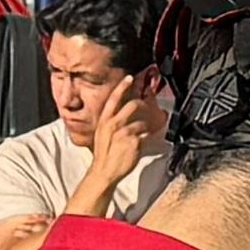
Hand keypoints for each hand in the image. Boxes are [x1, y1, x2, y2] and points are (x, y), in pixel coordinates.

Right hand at [76, 71, 164, 187]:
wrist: (104, 171)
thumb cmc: (103, 155)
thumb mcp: (102, 134)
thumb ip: (111, 123)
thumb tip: (122, 116)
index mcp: (104, 121)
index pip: (113, 98)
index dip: (122, 87)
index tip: (129, 78)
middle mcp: (113, 124)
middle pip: (132, 105)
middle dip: (142, 104)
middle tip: (147, 106)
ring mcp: (124, 132)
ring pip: (141, 122)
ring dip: (146, 126)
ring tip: (145, 132)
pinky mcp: (134, 141)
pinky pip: (146, 135)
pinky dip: (147, 138)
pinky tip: (143, 142)